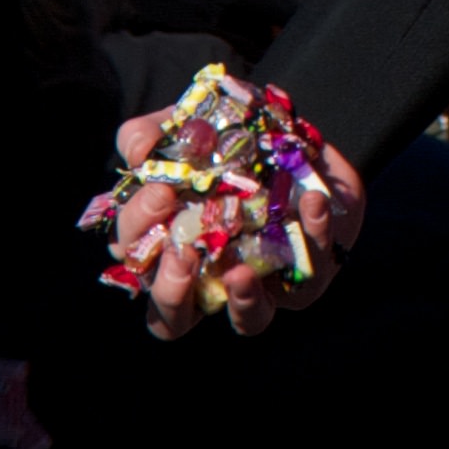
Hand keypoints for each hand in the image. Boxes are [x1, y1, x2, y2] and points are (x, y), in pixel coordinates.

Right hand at [111, 100, 366, 340]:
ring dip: (241, 300)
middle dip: (170, 289)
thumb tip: (137, 151)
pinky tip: (311, 202)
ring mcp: (263, 284)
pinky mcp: (310, 275)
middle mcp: (209, 280)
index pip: (136, 262)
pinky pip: (313, 273)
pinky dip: (313, 235)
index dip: (136, 238)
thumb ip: (151, 134)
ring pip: (247, 322)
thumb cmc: (227, 143)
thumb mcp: (185, 127)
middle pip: (172, 317)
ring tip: (239, 273)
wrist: (296, 141)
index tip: (158, 192)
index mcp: (167, 247)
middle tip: (182, 251)